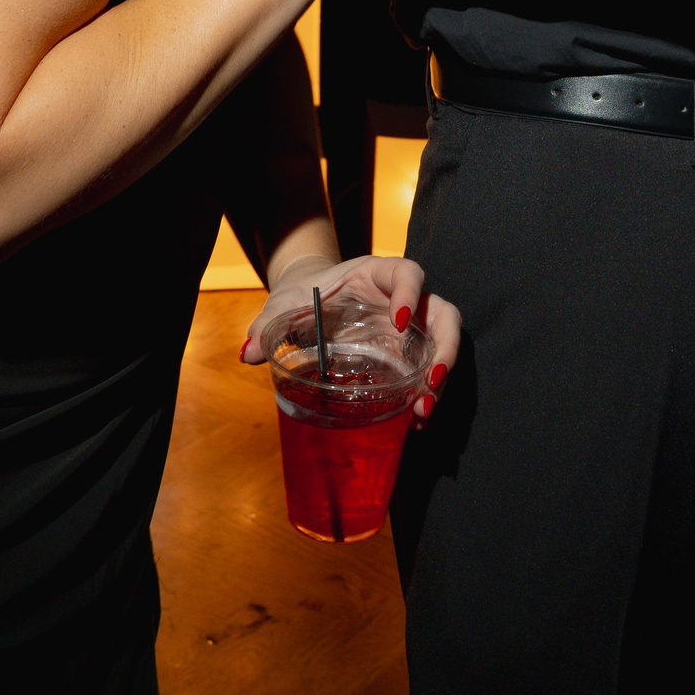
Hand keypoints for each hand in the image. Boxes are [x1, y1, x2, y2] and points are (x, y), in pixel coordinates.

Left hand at [241, 255, 461, 423]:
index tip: (399, 321)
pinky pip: (426, 372)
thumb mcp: (286, 304)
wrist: (309, 301)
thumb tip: (248, 352)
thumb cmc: (303, 295)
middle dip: (445, 348)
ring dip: (440, 379)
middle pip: (443, 314)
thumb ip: (269, 324)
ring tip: (422, 412)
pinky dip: (424, 395)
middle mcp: (403, 299)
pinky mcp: (406, 355)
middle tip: (432, 380)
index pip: (408, 273)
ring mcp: (409, 329)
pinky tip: (413, 422)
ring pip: (442, 346)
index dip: (409, 293)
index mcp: (377, 274)